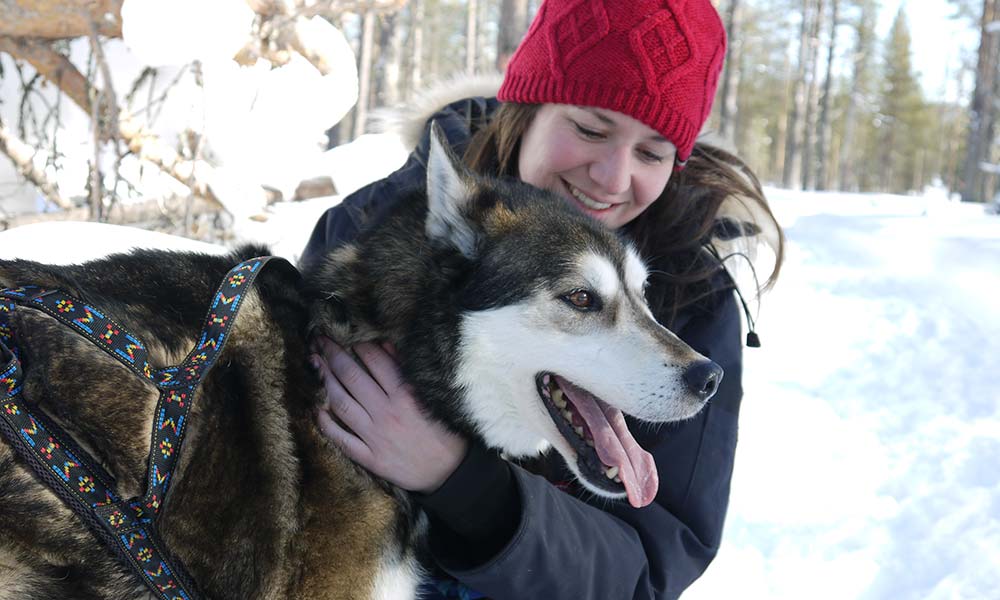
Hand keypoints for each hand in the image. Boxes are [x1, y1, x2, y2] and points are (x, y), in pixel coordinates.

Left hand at [311, 337, 467, 493]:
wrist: (451, 472)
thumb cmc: (445, 431)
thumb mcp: (433, 396)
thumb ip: (408, 371)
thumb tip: (385, 346)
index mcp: (406, 395)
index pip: (375, 361)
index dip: (358, 344)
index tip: (347, 335)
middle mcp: (387, 413)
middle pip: (352, 377)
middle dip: (333, 355)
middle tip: (321, 341)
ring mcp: (376, 436)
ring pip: (341, 403)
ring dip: (325, 381)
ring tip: (315, 365)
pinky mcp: (371, 458)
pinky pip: (341, 439)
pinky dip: (326, 424)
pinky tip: (317, 409)